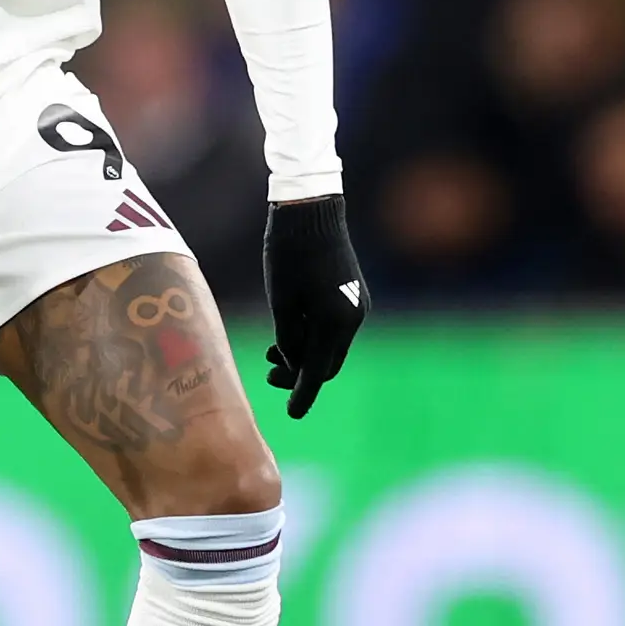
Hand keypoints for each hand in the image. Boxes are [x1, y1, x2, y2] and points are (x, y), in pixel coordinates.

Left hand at [261, 194, 363, 419]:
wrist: (311, 210)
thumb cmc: (287, 253)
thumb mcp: (280, 301)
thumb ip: (287, 339)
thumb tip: (293, 363)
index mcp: (335, 322)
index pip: (318, 371)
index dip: (302, 394)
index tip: (292, 414)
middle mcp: (353, 318)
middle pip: (328, 362)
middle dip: (300, 373)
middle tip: (268, 376)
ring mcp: (356, 306)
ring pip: (330, 345)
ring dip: (304, 353)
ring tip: (270, 353)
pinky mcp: (352, 294)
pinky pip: (333, 327)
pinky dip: (313, 335)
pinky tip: (288, 334)